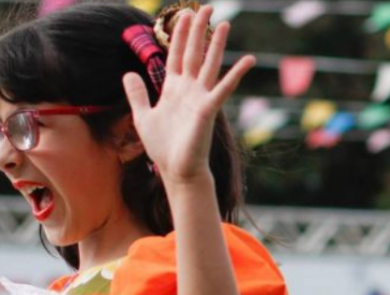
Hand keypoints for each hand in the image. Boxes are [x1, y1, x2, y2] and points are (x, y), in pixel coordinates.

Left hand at [122, 5, 254, 183]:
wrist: (177, 171)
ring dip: (217, 43)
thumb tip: (129, 72)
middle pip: (194, 52)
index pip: (177, 54)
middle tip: (206, 7)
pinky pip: (224, 87)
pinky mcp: (208, 108)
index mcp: (173, 88)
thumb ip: (137, 93)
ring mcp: (201, 97)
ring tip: (224, 23)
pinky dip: (236, 73)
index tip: (183, 14)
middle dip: (198, 29)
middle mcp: (189, 89)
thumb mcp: (142, 115)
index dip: (179, 34)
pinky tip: (248, 59)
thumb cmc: (163, 148)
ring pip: (210, 63)